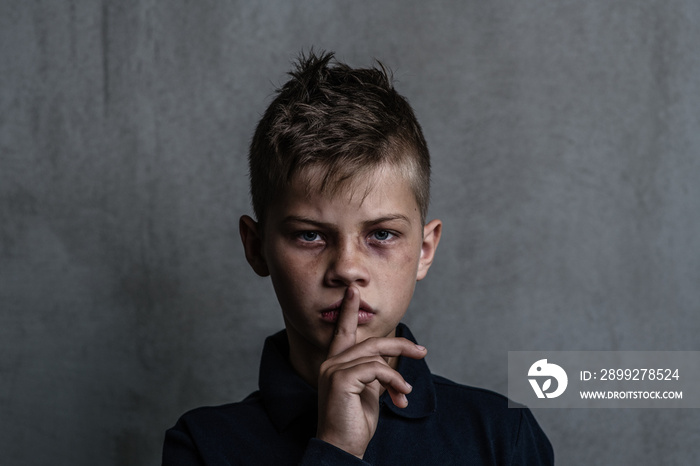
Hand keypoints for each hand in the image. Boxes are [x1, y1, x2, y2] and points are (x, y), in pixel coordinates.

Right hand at [316, 286, 426, 458]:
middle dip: (399, 345)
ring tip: (406, 394)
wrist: (343, 447)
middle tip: (422, 352)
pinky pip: (376, 369)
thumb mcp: (369, 392)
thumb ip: (375, 373)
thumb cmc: (355, 421)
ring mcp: (333, 369)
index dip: (348, 310)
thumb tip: (392, 366)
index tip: (354, 291)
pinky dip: (393, 381)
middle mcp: (331, 362)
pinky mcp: (341, 379)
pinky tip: (401, 397)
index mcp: (336, 363)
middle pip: (370, 342)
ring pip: (376, 355)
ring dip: (398, 374)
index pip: (342, 331)